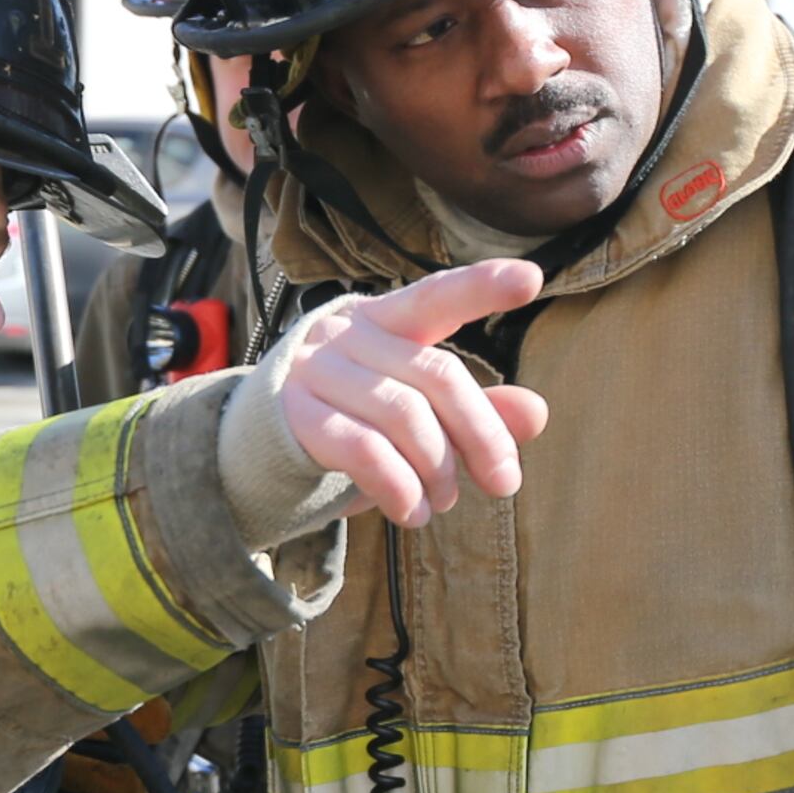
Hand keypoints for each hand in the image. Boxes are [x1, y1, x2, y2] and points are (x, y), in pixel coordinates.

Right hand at [273, 257, 551, 526]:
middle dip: (481, 434)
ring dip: (438, 469)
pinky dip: (399, 488)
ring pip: (403, 415)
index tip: (531, 280)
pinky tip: (413, 512)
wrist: (256, 448)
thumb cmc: (352, 419)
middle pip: (436, 375)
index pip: (436, 297)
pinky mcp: (293, 416)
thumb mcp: (418, 411)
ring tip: (445, 501)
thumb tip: (537, 412)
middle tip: (504, 483)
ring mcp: (315, 370)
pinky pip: (363, 450)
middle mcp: (347, 333)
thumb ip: (475, 409)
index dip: (481, 287)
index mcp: (384, 318)